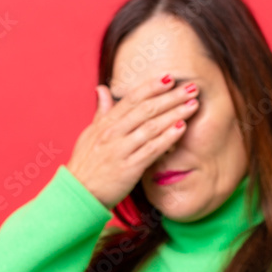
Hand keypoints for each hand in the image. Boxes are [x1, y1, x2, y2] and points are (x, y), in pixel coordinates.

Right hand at [66, 76, 200, 208]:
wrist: (78, 193)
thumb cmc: (86, 165)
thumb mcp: (90, 134)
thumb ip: (101, 112)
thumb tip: (102, 89)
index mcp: (105, 123)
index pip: (132, 99)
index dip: (152, 87)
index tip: (170, 78)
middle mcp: (113, 133)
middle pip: (146, 109)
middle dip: (171, 97)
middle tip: (192, 87)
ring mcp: (120, 150)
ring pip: (151, 127)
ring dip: (175, 113)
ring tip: (193, 104)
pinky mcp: (129, 168)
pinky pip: (151, 149)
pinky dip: (168, 137)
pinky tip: (182, 127)